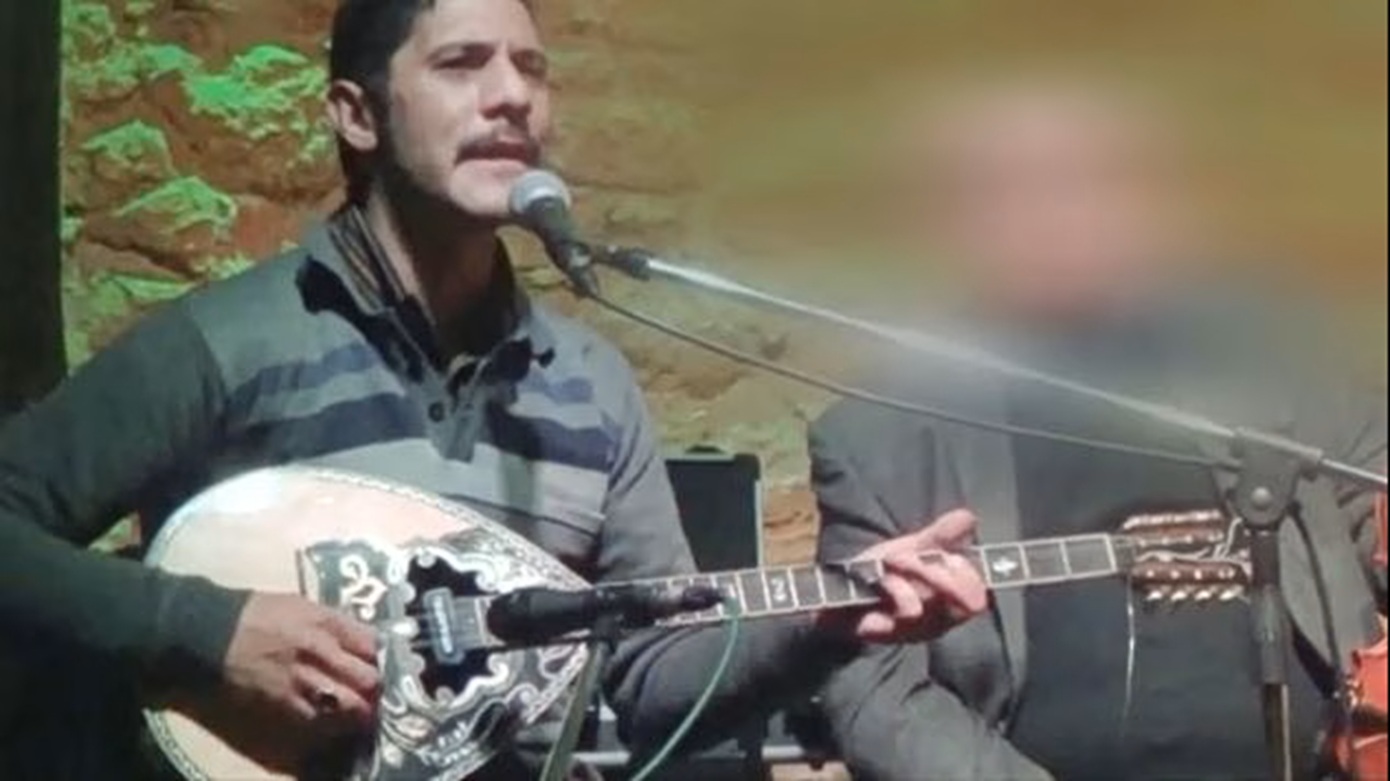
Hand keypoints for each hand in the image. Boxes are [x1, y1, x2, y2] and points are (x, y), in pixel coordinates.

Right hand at [222, 593, 380, 731]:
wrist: (204, 634)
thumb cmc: (251, 615)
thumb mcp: (299, 605)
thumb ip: (332, 624)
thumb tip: (357, 642)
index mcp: (325, 622)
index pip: (372, 646)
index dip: (375, 659)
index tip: (370, 665)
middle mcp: (320, 652)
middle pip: (370, 680)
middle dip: (373, 690)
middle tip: (368, 695)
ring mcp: (303, 683)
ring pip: (352, 709)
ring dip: (357, 714)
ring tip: (352, 715)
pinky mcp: (283, 708)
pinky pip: (320, 725)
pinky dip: (329, 727)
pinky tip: (327, 724)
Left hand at [818, 509, 987, 643]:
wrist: (842, 588)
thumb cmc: (884, 571)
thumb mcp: (914, 549)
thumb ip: (942, 536)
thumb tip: (968, 517)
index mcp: (947, 605)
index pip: (976, 600)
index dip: (968, 576)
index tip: (950, 556)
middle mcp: (934, 623)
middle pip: (957, 605)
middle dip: (938, 572)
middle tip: (913, 554)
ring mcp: (909, 632)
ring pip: (925, 605)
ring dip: (909, 574)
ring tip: (891, 561)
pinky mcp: (882, 633)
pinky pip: (896, 613)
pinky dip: (892, 587)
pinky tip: (880, 578)